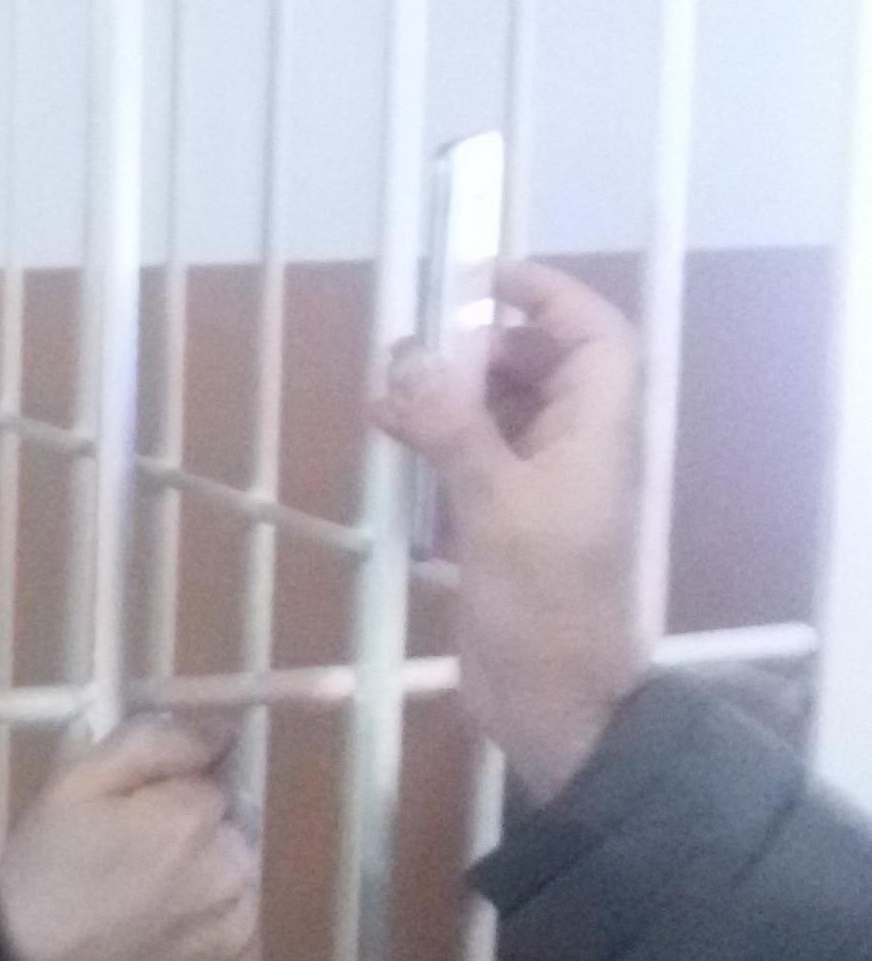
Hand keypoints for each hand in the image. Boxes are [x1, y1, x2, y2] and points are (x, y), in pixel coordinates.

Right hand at [0, 717, 257, 960]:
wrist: (36, 953)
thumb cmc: (50, 861)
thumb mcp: (77, 781)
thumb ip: (151, 744)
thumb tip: (217, 729)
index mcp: (191, 818)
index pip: (214, 767)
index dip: (174, 779)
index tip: (136, 798)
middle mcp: (230, 867)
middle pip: (232, 815)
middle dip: (195, 819)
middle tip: (136, 841)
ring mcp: (238, 919)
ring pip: (238, 861)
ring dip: (208, 861)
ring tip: (148, 880)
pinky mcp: (237, 952)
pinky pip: (240, 907)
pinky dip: (215, 904)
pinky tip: (166, 910)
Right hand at [372, 260, 650, 798]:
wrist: (555, 705)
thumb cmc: (543, 604)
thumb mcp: (495, 509)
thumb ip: (454, 428)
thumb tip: (411, 359)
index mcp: (598, 435)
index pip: (597, 337)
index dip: (549, 296)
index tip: (480, 278)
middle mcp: (577, 450)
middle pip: (542, 366)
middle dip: (478, 347)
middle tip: (412, 349)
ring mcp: (543, 487)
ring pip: (503, 410)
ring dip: (448, 395)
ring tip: (387, 397)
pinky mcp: (508, 523)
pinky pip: (476, 457)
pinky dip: (437, 441)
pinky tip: (391, 442)